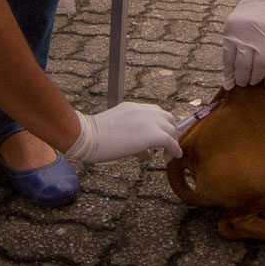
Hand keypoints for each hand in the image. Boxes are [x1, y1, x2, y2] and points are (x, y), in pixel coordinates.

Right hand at [64, 102, 181, 161]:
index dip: (161, 125)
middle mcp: (143, 111)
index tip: (162, 137)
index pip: (155, 112)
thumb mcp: (116, 132)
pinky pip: (171, 141)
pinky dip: (175, 149)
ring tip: (168, 154)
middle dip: (171, 131)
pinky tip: (173, 157)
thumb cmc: (95, 138)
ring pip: (171, 129)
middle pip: (168, 118)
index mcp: (133, 108)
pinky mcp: (153, 134)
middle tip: (168, 146)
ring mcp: (149, 121)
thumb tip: (147, 154)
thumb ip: (133, 139)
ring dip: (173, 141)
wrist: (89, 137)